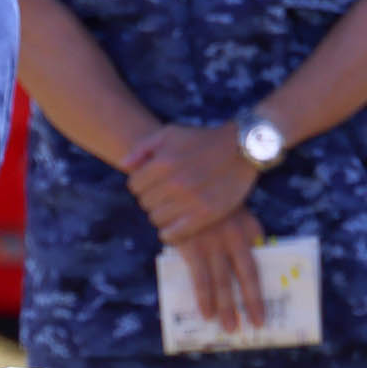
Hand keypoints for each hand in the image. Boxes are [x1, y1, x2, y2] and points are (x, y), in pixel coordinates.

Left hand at [122, 123, 260, 240]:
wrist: (242, 148)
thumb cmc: (202, 140)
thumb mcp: (170, 133)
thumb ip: (142, 148)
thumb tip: (124, 166)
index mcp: (163, 162)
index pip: (134, 186)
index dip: (142, 185)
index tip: (153, 183)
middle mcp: (175, 182)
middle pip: (144, 203)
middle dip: (153, 198)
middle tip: (167, 194)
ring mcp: (191, 200)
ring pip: (156, 219)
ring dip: (162, 214)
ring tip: (175, 205)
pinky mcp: (205, 215)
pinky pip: (172, 234)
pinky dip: (170, 232)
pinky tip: (176, 224)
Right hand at [171, 207, 268, 332]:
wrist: (188, 185)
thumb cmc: (214, 205)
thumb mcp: (237, 215)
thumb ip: (246, 236)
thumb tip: (256, 260)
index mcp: (248, 231)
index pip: (257, 267)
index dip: (259, 293)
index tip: (262, 315)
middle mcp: (233, 239)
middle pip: (244, 277)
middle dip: (249, 304)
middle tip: (254, 326)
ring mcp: (212, 244)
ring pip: (222, 282)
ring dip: (225, 308)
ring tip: (229, 328)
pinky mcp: (192, 247)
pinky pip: (200, 278)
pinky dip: (203, 298)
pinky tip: (206, 314)